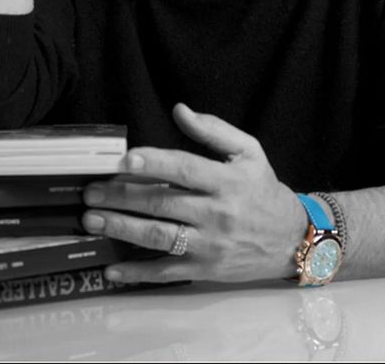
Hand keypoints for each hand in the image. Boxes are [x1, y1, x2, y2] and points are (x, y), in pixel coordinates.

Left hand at [81, 103, 306, 282]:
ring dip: (122, 228)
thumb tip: (180, 110)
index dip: (153, 163)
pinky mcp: (205, 268)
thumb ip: (214, 130)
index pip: (185, 169)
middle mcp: (216, 213)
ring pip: (160, 237)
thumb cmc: (264, 191)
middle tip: (91, 191)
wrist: (293, 240)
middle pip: (163, 203)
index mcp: (226, 181)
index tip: (124, 159)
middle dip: (122, 197)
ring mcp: (209, 244)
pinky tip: (113, 269)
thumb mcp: (249, 152)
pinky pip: (167, 272)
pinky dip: (138, 273)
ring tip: (93, 220)